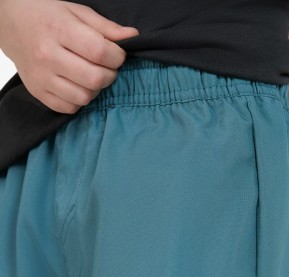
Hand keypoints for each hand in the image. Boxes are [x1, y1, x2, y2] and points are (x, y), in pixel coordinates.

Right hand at [0, 0, 138, 113]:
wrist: (10, 23)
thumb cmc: (48, 16)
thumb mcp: (76, 12)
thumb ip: (106, 27)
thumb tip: (132, 37)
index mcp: (58, 29)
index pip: (99, 52)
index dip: (117, 57)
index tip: (117, 55)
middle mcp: (47, 54)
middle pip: (95, 79)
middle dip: (110, 75)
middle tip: (107, 67)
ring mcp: (41, 76)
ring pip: (84, 97)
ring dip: (95, 89)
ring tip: (91, 76)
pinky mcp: (38, 92)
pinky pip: (69, 107)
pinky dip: (79, 100)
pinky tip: (77, 85)